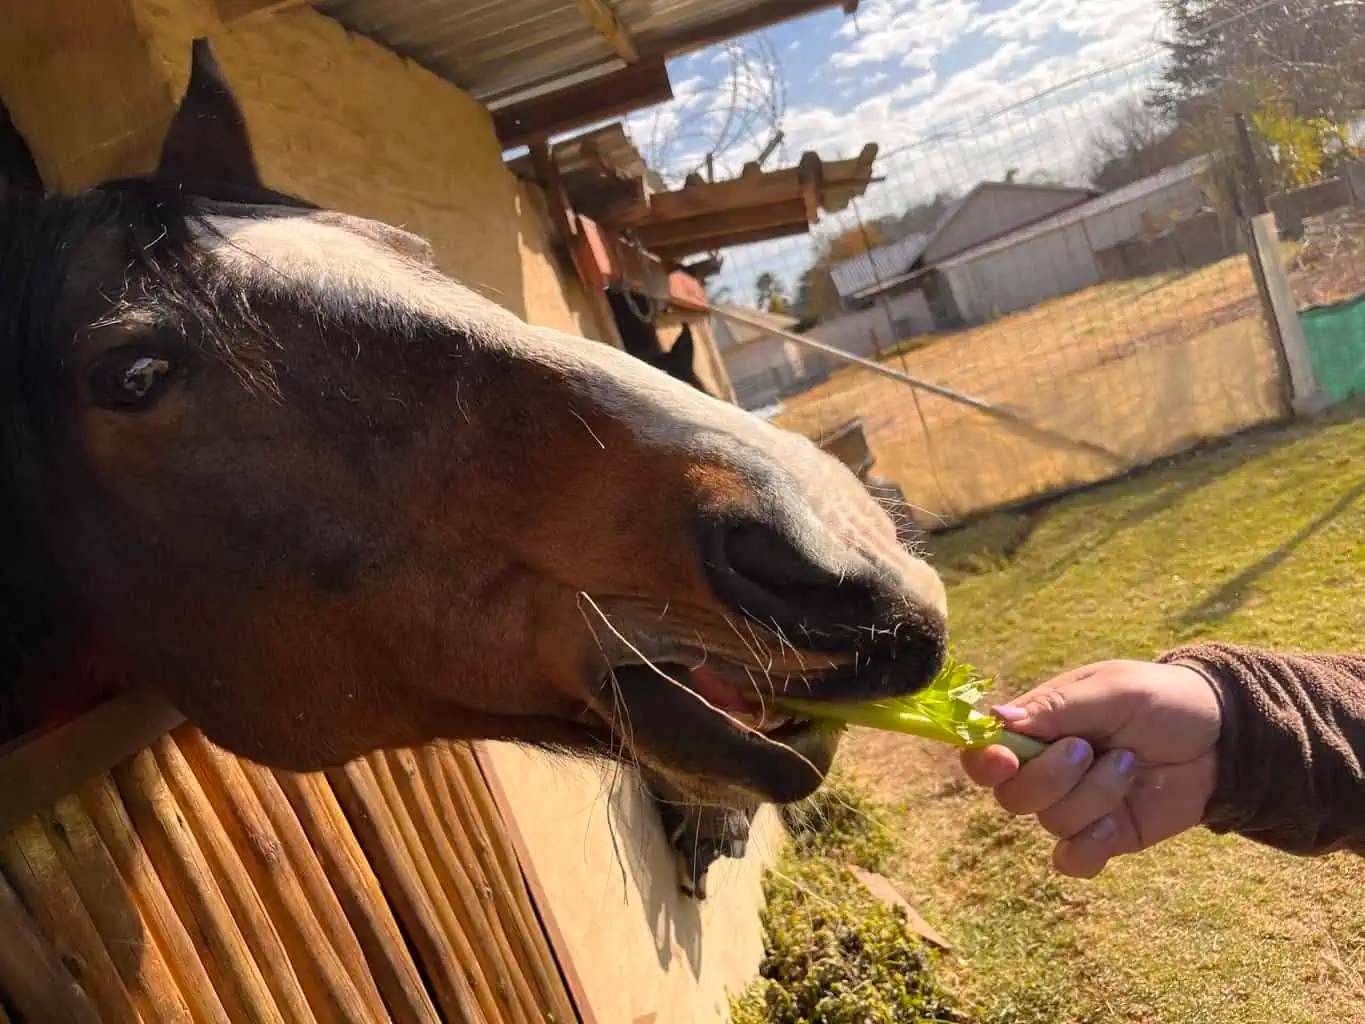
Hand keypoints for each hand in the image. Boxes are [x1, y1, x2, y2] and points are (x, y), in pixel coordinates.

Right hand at [960, 660, 1220, 877]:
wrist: (1223, 737)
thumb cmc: (1161, 699)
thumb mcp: (1113, 690)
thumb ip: (1057, 707)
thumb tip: (997, 719)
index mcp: (1036, 727)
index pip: (984, 752)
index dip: (983, 761)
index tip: (1004, 759)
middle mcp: (1044, 769)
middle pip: (1011, 796)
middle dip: (1052, 777)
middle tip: (1091, 749)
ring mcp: (1073, 806)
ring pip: (1052, 822)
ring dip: (1096, 795)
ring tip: (1130, 764)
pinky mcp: (1102, 837)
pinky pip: (1073, 860)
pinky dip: (1092, 846)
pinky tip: (1117, 823)